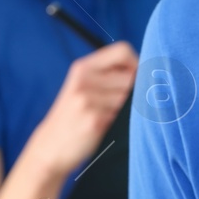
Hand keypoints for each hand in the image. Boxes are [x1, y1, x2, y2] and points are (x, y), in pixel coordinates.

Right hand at [27, 42, 139, 175]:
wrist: (50, 148)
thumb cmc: (74, 117)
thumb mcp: (83, 87)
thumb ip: (108, 74)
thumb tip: (149, 69)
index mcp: (82, 68)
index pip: (123, 50)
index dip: (137, 63)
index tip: (138, 78)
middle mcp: (84, 80)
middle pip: (132, 76)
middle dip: (135, 91)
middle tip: (120, 106)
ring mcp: (88, 100)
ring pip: (131, 97)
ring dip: (129, 109)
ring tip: (110, 117)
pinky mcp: (94, 121)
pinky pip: (126, 115)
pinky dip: (124, 123)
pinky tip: (108, 127)